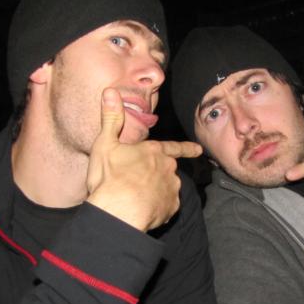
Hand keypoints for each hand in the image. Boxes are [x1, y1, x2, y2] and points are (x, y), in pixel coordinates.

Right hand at [86, 88, 201, 231]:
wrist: (118, 212)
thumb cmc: (110, 177)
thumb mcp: (105, 144)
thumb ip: (111, 118)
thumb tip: (110, 91)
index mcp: (154, 151)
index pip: (174, 147)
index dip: (186, 148)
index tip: (199, 150)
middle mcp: (168, 168)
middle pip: (167, 170)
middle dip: (157, 175)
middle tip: (138, 183)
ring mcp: (172, 189)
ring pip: (168, 189)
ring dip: (157, 192)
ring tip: (137, 198)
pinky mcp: (171, 209)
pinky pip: (166, 207)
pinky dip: (157, 208)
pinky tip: (143, 210)